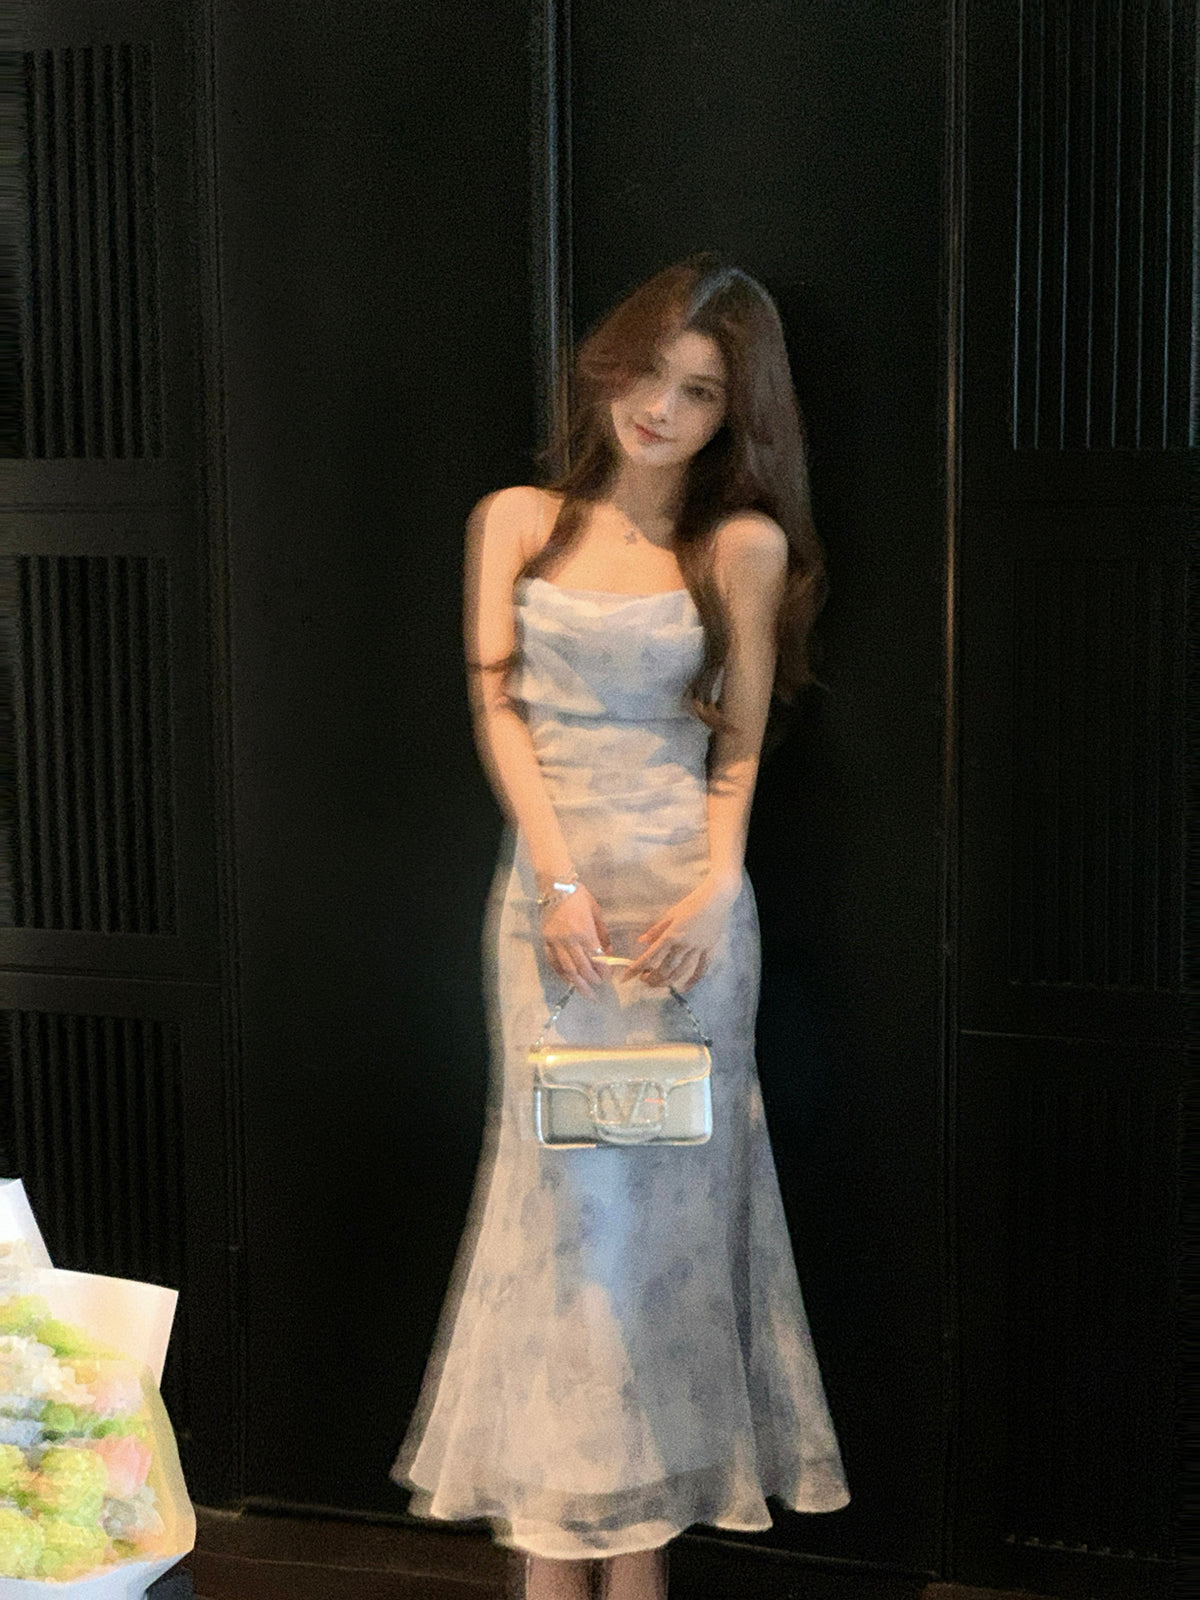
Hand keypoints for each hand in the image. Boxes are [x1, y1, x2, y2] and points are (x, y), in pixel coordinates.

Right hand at [540, 883, 612, 996]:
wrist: (555, 886)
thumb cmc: (579, 896)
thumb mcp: (596, 912)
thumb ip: (602, 934)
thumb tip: (608, 952)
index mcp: (585, 932)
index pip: (597, 958)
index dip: (603, 971)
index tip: (608, 978)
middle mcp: (570, 940)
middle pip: (582, 968)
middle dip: (592, 981)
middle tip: (598, 989)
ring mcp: (556, 942)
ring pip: (567, 969)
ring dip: (577, 983)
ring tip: (585, 993)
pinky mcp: (545, 941)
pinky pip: (553, 962)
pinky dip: (561, 974)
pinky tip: (568, 981)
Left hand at [620, 876, 739, 991]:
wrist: (716, 899)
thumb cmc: (691, 904)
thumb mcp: (670, 914)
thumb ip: (656, 930)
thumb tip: (641, 942)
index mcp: (671, 935)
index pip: (650, 955)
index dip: (636, 968)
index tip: (625, 978)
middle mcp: (683, 945)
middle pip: (665, 969)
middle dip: (652, 978)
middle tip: (644, 979)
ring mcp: (697, 949)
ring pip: (680, 972)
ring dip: (667, 981)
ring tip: (658, 983)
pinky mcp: (709, 950)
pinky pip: (701, 969)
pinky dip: (693, 980)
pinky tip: (684, 987)